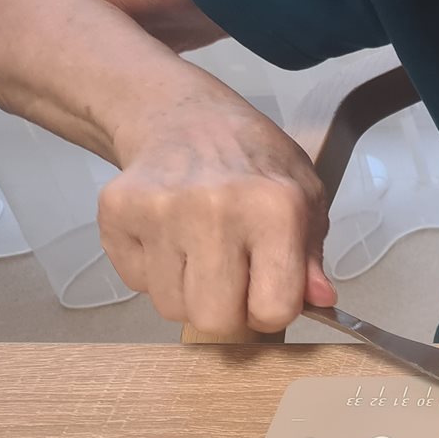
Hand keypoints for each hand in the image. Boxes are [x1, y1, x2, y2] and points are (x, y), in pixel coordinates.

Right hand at [98, 89, 333, 334]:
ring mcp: (159, 211)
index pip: (272, 309)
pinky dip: (153, 273)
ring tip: (201, 253)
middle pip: (214, 320)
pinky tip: (170, 237)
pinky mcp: (116, 213)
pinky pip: (135, 284)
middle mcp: (214, 210)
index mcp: (273, 208)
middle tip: (233, 282)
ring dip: (188, 294)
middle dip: (228, 313)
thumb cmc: (255, 162)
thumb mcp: (305, 198)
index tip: (269, 291)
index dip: (273, 311)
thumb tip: (322, 300)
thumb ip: (311, 256)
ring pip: (171, 308)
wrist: (184, 117)